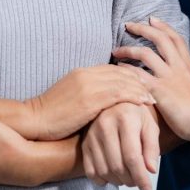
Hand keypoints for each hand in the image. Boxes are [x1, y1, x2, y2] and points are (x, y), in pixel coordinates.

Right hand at [25, 65, 154, 140]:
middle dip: (140, 79)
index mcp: (82, 71)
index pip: (113, 68)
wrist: (34, 121)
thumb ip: (86, 92)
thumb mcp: (70, 96)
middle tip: (156, 86)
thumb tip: (102, 99)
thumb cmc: (52, 114)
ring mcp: (88, 85)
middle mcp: (87, 74)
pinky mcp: (90, 100)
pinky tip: (146, 101)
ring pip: (123, 81)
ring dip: (141, 88)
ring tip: (154, 96)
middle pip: (121, 72)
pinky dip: (135, 95)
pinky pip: (119, 93)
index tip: (144, 81)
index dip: (131, 74)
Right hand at [81, 102, 158, 189]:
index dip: (141, 178)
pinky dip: (102, 180)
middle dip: (130, 181)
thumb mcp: (150, 125)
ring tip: (128, 177)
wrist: (114, 102)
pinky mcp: (84, 143)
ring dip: (118, 181)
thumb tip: (151, 170)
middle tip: (138, 181)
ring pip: (104, 171)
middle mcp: (105, 125)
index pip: (132, 157)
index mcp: (125, 118)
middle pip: (117, 166)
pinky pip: (90, 171)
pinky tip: (112, 177)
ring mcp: (91, 135)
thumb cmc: (136, 114)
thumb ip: (152, 147)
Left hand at [113, 18, 189, 141]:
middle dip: (142, 29)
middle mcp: (177, 66)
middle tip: (128, 25)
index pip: (175, 38)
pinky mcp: (157, 89)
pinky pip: (138, 74)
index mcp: (188, 65)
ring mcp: (168, 76)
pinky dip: (126, 69)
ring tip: (116, 51)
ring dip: (128, 49)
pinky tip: (118, 69)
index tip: (152, 19)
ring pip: (145, 54)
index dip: (163, 27)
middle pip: (159, 39)